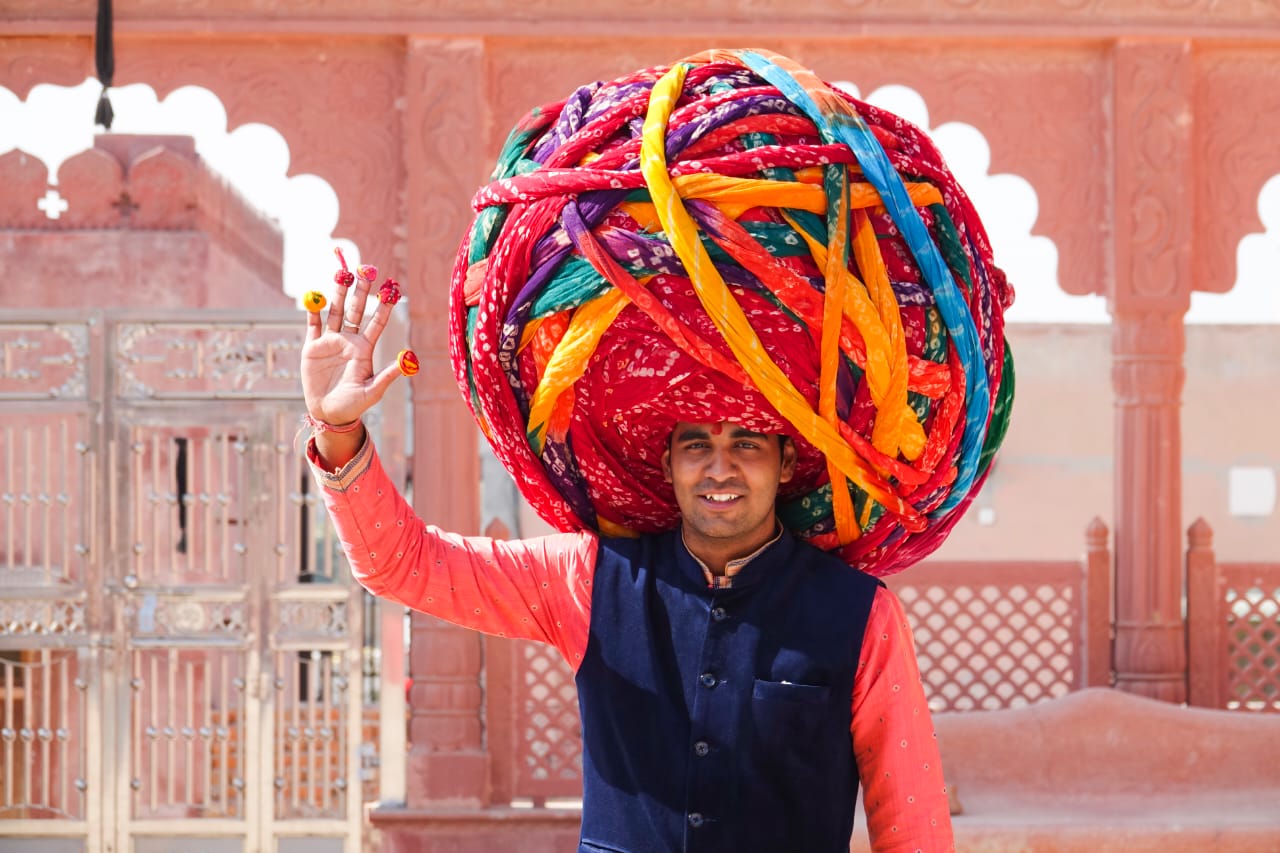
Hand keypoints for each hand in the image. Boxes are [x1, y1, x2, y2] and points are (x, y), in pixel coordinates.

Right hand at [301, 257, 405, 462]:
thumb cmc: (354, 406)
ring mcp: (330, 342)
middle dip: (361, 291)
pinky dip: (313, 310)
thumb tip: (410, 360)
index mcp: (364, 349)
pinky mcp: (312, 347)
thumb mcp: (373, 391)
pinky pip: (312, 324)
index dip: (383, 306)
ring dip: (339, 293)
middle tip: (366, 269)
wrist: (329, 414)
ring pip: (335, 312)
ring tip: (343, 273)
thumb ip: (389, 375)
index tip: (391, 289)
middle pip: (356, 310)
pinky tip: (315, 296)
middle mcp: (348, 341)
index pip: (376, 322)